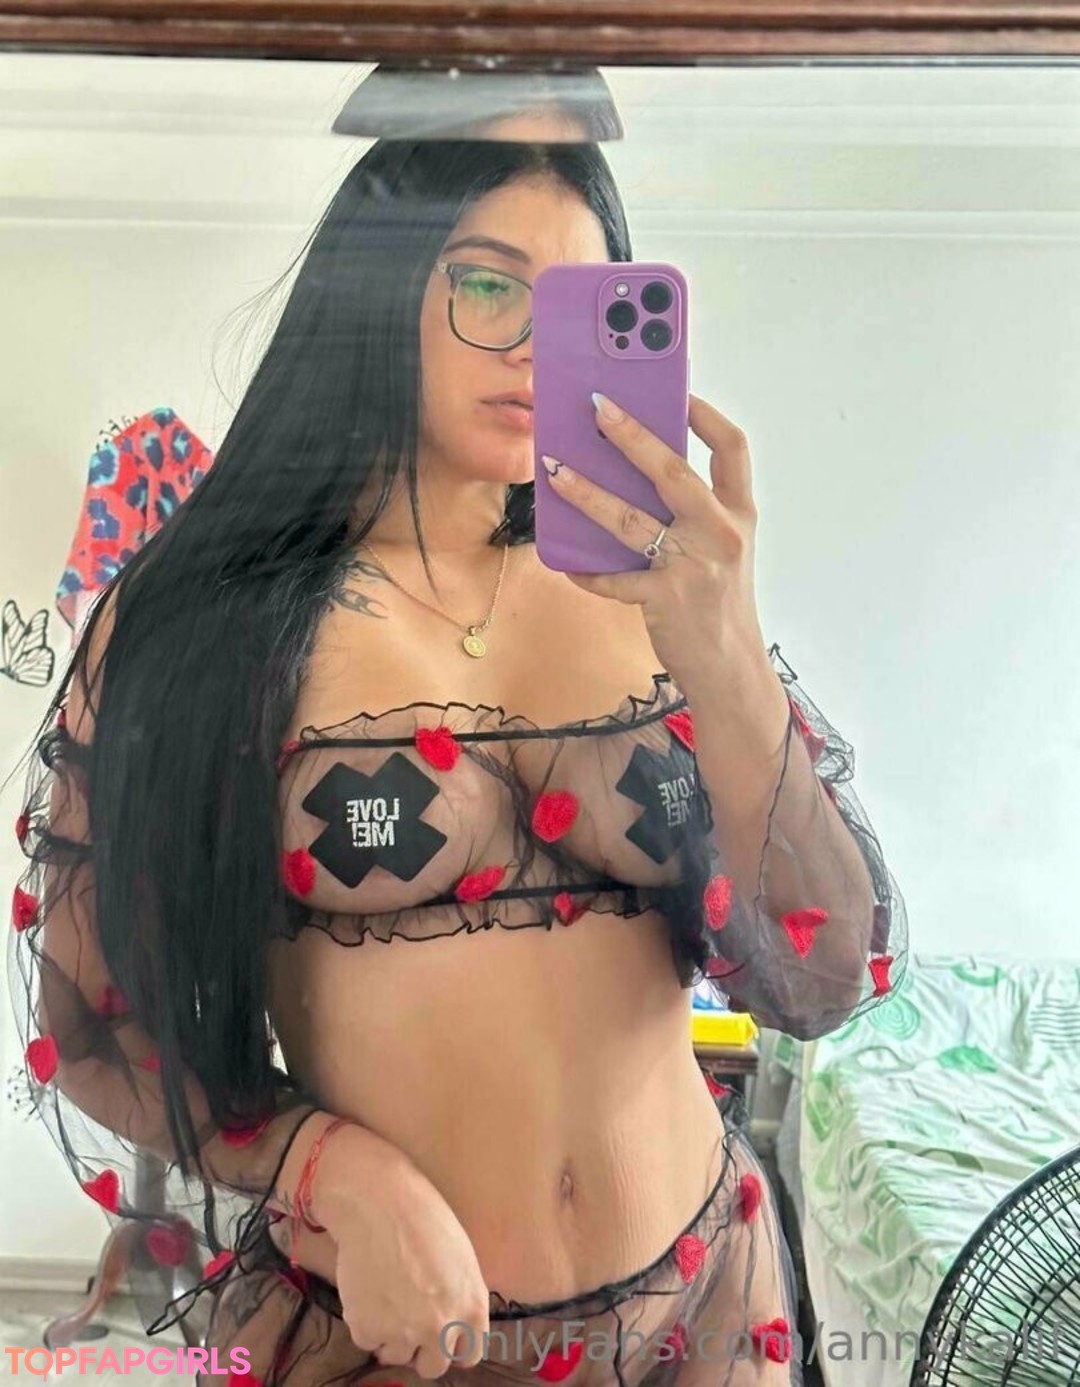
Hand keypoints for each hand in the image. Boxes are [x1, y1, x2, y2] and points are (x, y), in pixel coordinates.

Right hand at [311, 1126, 490, 1378]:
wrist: (378, 1201)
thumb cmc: (423, 1217)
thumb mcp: (460, 1258)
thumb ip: (461, 1297)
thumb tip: (452, 1321)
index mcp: (472, 1308)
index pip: (468, 1354)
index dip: (452, 1344)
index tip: (439, 1335)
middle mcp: (442, 1328)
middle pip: (432, 1366)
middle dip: (420, 1348)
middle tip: (407, 1320)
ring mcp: (404, 1333)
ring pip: (395, 1356)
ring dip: (390, 1336)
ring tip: (384, 1296)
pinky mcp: (368, 1329)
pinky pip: (366, 1340)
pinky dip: (364, 1322)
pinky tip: (367, 1288)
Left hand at [541, 392, 767, 682]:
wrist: (731, 669)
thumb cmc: (720, 604)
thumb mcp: (724, 551)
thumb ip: (695, 514)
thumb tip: (638, 473)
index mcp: (739, 515)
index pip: (732, 449)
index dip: (705, 415)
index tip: (677, 390)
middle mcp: (720, 534)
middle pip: (673, 472)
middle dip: (632, 435)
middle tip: (597, 406)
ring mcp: (693, 566)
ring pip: (630, 519)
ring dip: (587, 492)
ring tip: (555, 469)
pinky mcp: (665, 599)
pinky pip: (614, 578)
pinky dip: (587, 570)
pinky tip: (566, 561)